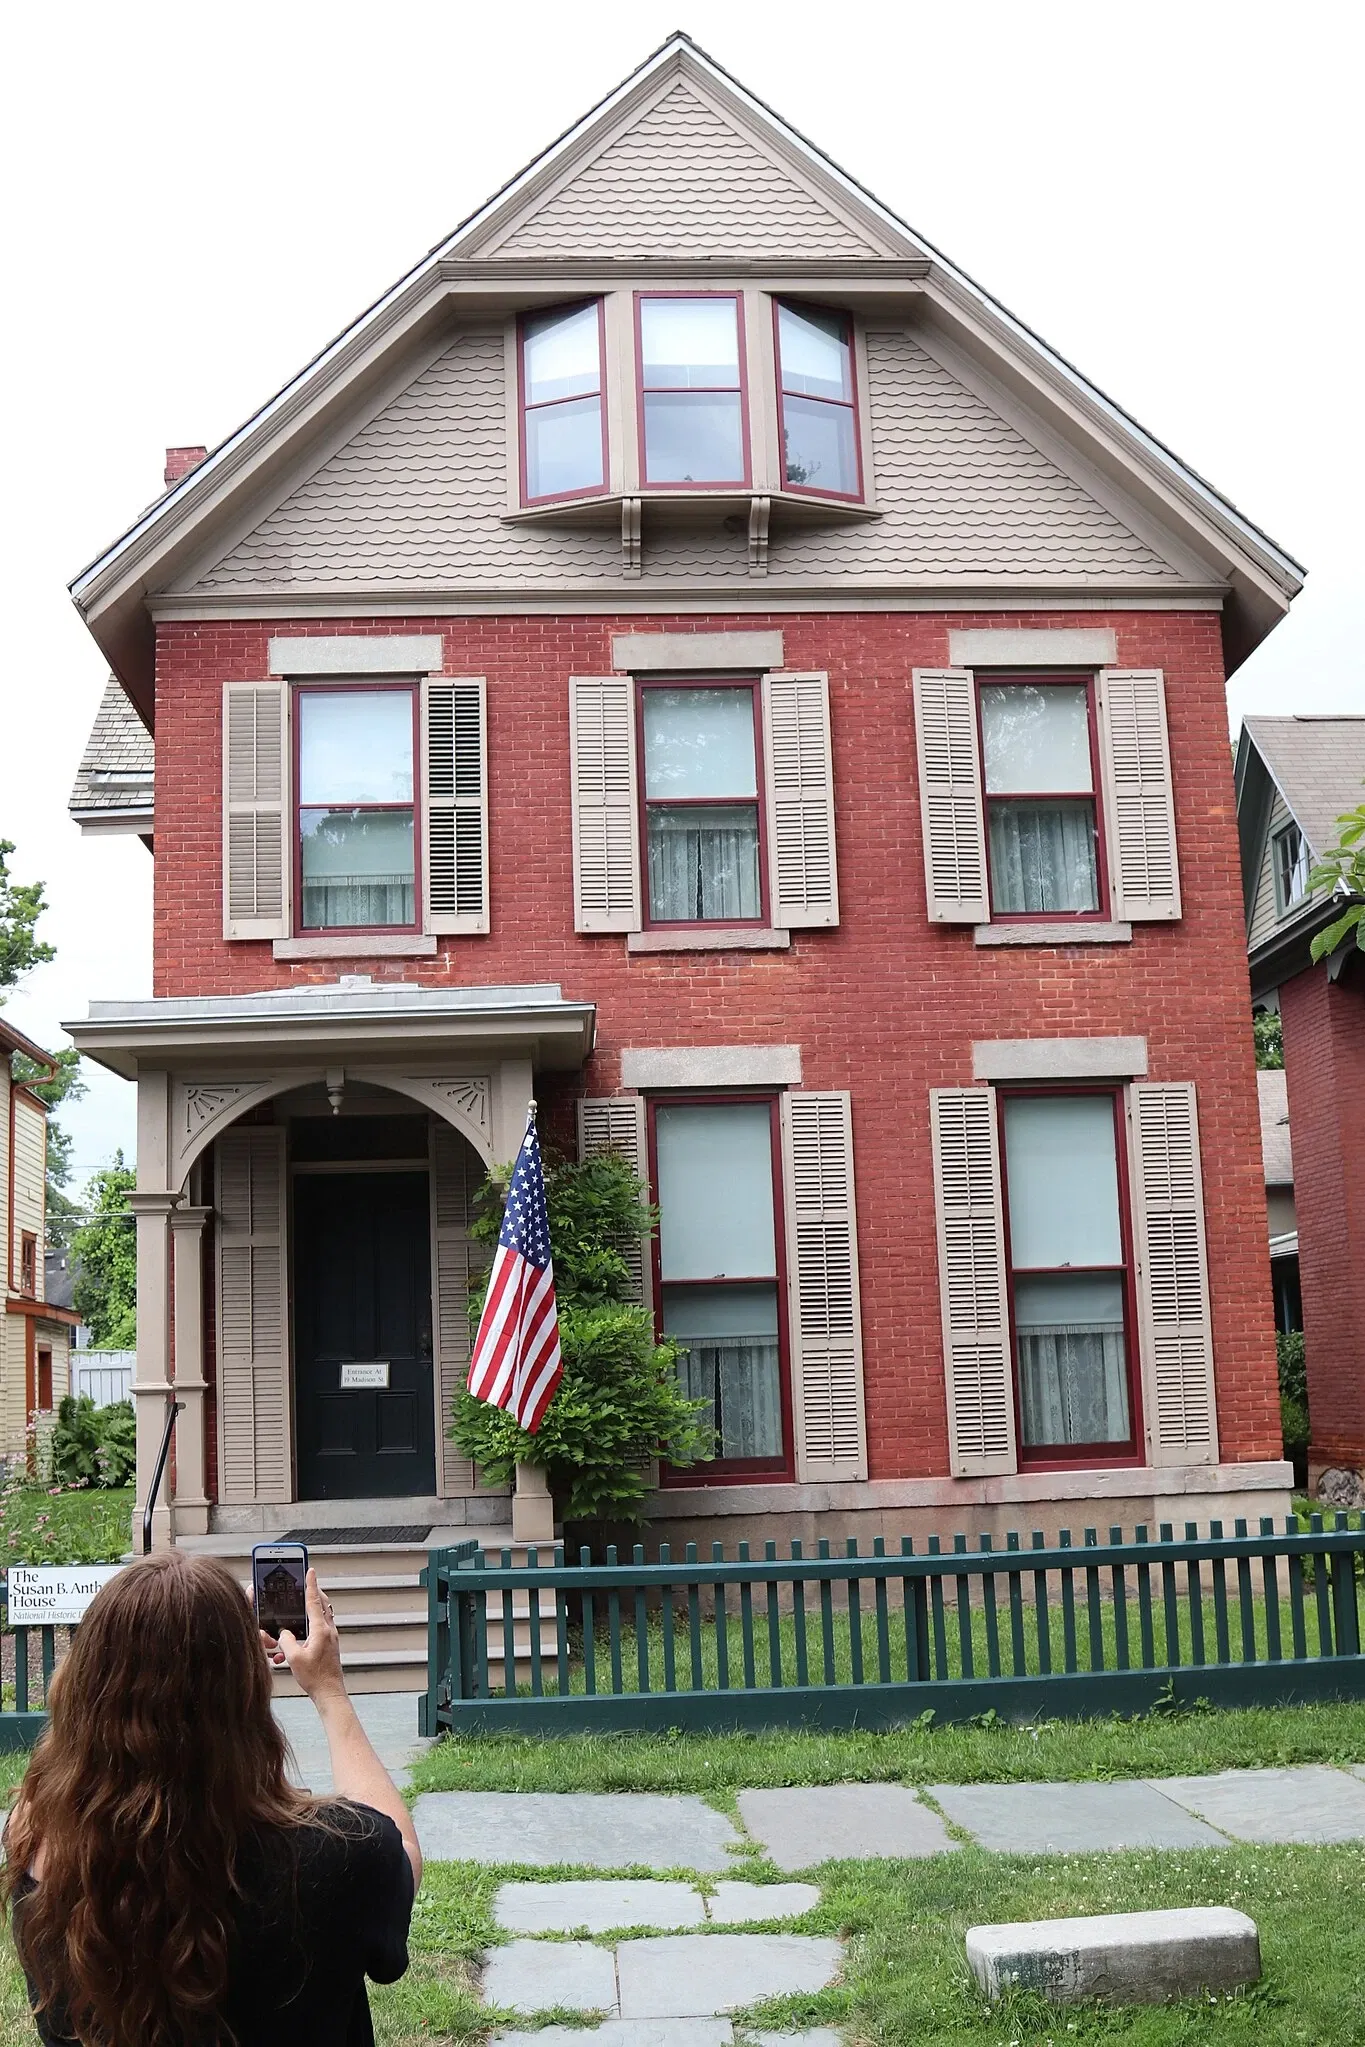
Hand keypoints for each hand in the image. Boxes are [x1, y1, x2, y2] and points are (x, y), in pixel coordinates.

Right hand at [260, 1568, 345, 1701]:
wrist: (329, 1692)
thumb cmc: (314, 1678)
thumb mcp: (293, 1658)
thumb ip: (286, 1641)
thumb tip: (284, 1632)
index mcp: (321, 1630)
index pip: (314, 1601)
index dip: (311, 1584)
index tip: (310, 1570)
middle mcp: (329, 1630)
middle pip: (323, 1603)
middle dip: (314, 1592)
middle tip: (307, 1583)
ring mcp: (331, 1637)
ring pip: (323, 1614)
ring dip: (314, 1606)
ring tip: (304, 1603)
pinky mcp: (330, 1644)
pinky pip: (322, 1626)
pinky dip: (314, 1621)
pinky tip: (305, 1628)